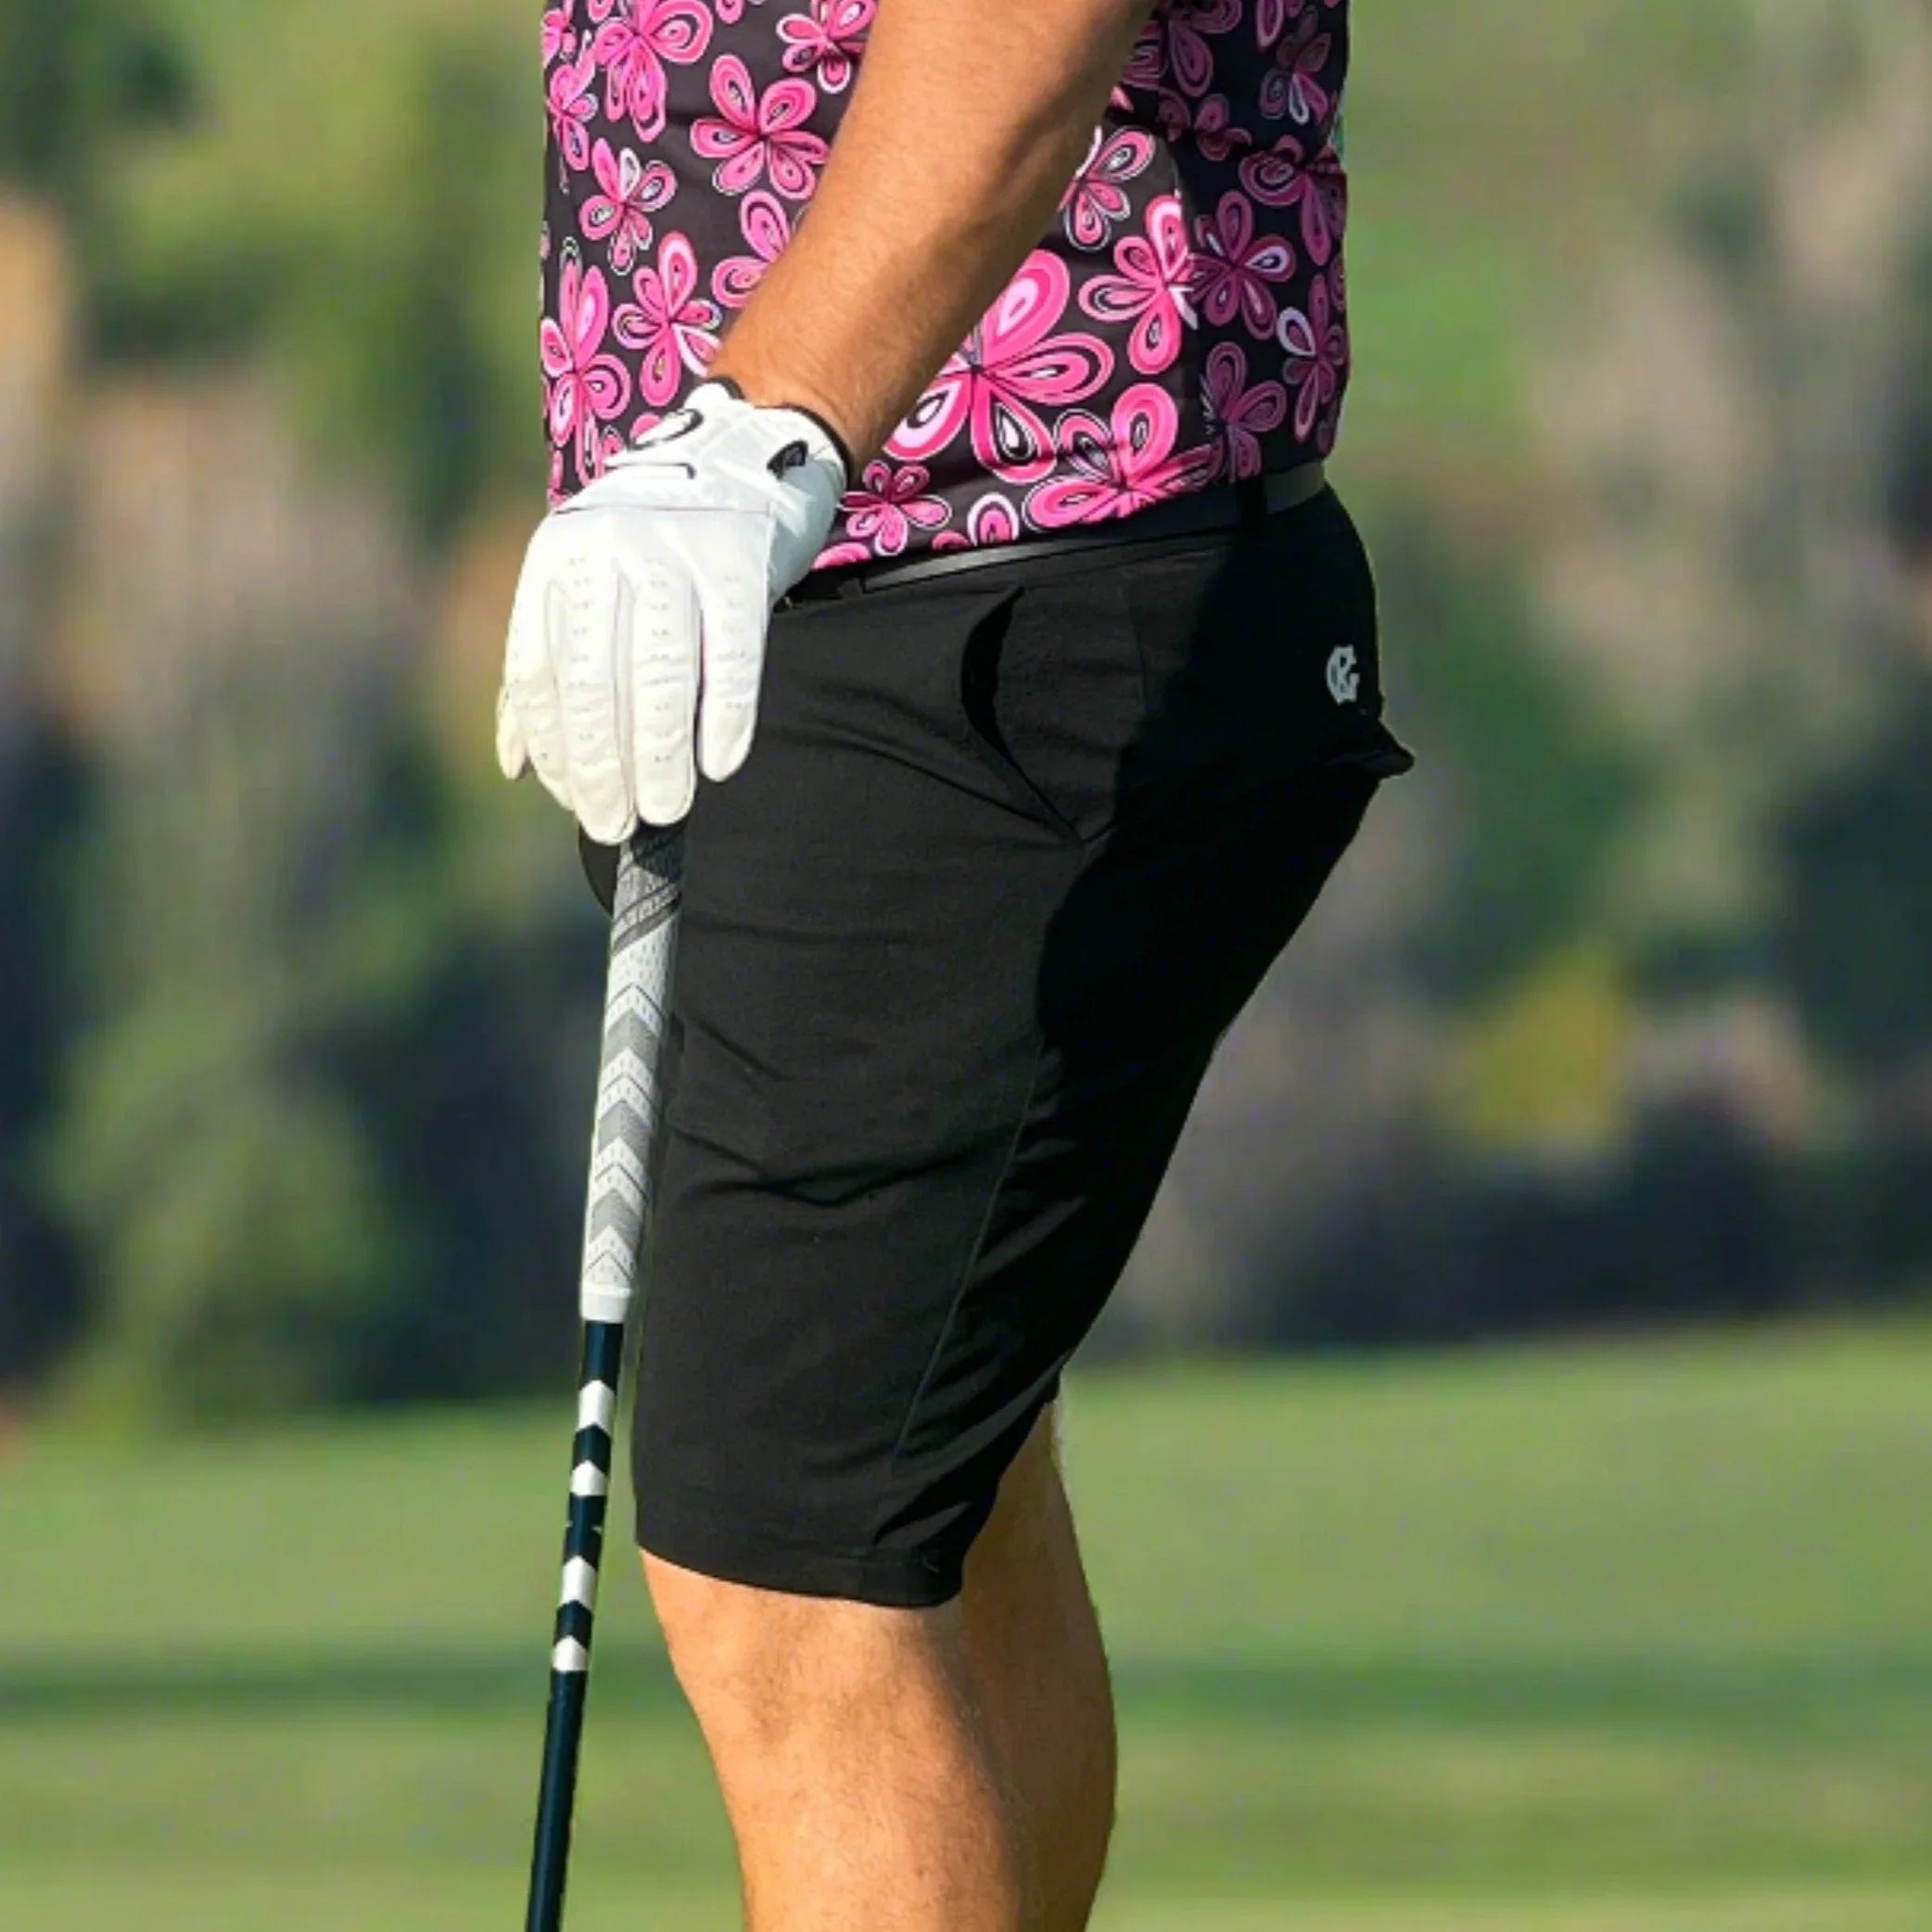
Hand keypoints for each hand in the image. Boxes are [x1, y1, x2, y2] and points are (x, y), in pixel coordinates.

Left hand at [497, 382, 846, 838]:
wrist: (741, 453)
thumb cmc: (656, 544)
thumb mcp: (585, 582)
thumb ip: (547, 663)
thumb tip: (515, 764)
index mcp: (556, 558)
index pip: (540, 672)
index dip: (555, 749)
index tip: (577, 805)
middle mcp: (607, 549)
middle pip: (592, 681)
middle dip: (601, 767)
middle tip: (616, 826)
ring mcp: (676, 552)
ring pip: (658, 674)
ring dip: (658, 756)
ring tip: (666, 810)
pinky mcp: (740, 561)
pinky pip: (731, 655)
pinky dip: (726, 716)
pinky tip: (721, 764)